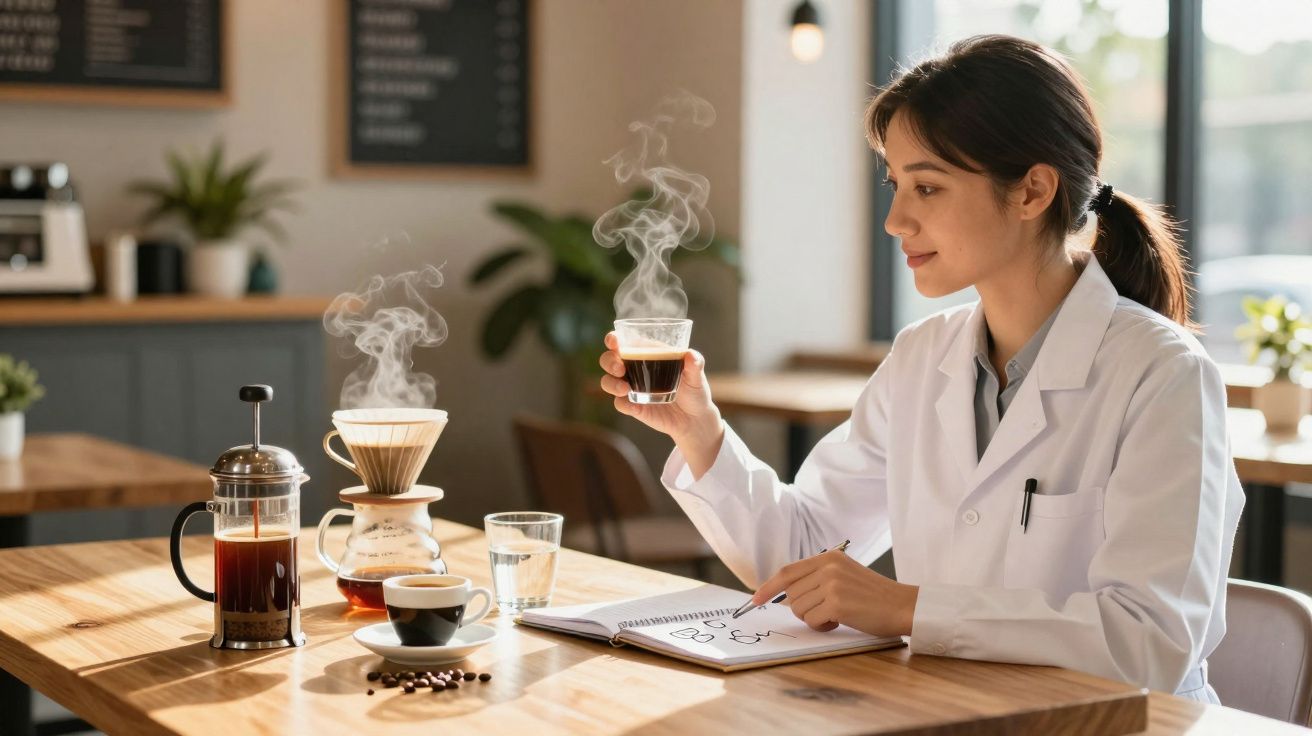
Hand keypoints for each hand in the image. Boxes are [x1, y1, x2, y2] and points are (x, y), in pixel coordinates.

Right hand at [598, 332, 722, 468]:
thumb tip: (690, 355)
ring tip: (625, 389)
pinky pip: (620, 404)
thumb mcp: (697, 376)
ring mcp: (632, 389)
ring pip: (608, 382)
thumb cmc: (695, 391)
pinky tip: (633, 405)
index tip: (613, 341)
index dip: (613, 339)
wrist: (694, 419)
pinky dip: (623, 403)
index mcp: (647, 354)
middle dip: (609, 361)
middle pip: (609, 360)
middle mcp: (634, 369)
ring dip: (611, 383)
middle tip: (620, 368)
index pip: (623, 342)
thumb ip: (695, 364)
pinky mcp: (633, 407)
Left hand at [750, 550, 918, 637]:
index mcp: (828, 557)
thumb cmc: (873, 596)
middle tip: (827, 611)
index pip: (787, 571)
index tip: (755, 600)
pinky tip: (840, 621)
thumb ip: (817, 578)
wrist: (902, 605)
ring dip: (814, 618)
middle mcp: (828, 567)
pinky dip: (822, 626)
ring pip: (799, 609)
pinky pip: (811, 620)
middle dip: (803, 608)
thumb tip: (785, 595)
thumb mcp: (844, 575)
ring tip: (838, 614)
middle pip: (791, 594)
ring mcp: (831, 584)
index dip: (768, 587)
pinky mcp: (836, 603)